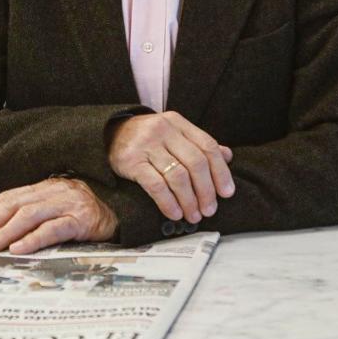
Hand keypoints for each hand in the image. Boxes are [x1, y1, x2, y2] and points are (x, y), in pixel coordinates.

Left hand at [0, 178, 118, 254]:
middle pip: (14, 205)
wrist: (124, 210)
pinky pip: (53, 228)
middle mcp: (54, 192)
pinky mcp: (82, 219)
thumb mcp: (58, 210)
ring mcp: (68, 204)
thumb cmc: (87, 215)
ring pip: (29, 215)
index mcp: (45, 188)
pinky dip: (33, 239)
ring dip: (5, 232)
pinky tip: (19, 249)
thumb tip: (1, 236)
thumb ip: (35, 216)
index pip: (9, 199)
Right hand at [107, 112, 234, 223]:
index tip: (227, 193)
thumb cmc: (147, 138)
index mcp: (177, 123)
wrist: (109, 133)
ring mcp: (146, 145)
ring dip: (189, 200)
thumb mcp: (173, 133)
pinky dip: (168, 202)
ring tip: (193, 215)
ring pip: (177, 176)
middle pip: (195, 163)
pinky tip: (174, 213)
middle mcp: (163, 131)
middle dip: (206, 191)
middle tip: (209, 210)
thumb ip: (198, 143)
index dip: (221, 172)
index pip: (207, 146)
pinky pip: (155, 185)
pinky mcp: (131, 161)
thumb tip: (227, 156)